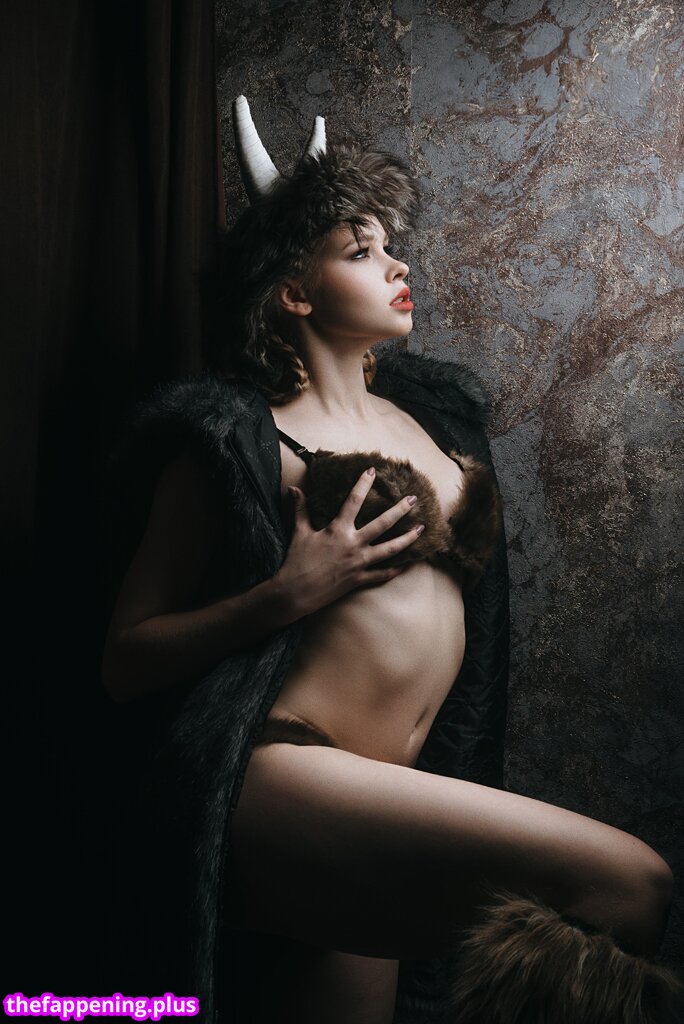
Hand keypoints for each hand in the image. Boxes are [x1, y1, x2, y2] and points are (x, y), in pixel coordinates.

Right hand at [274, 467, 423, 616]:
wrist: (295, 593)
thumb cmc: (296, 562)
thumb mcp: (299, 533)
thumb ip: (300, 510)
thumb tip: (293, 488)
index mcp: (337, 530)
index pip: (353, 501)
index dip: (363, 484)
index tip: (373, 471)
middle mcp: (353, 544)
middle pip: (383, 524)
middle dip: (400, 510)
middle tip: (414, 500)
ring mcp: (359, 563)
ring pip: (390, 549)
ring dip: (407, 539)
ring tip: (421, 530)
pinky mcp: (359, 580)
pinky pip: (383, 575)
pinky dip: (396, 569)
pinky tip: (407, 564)